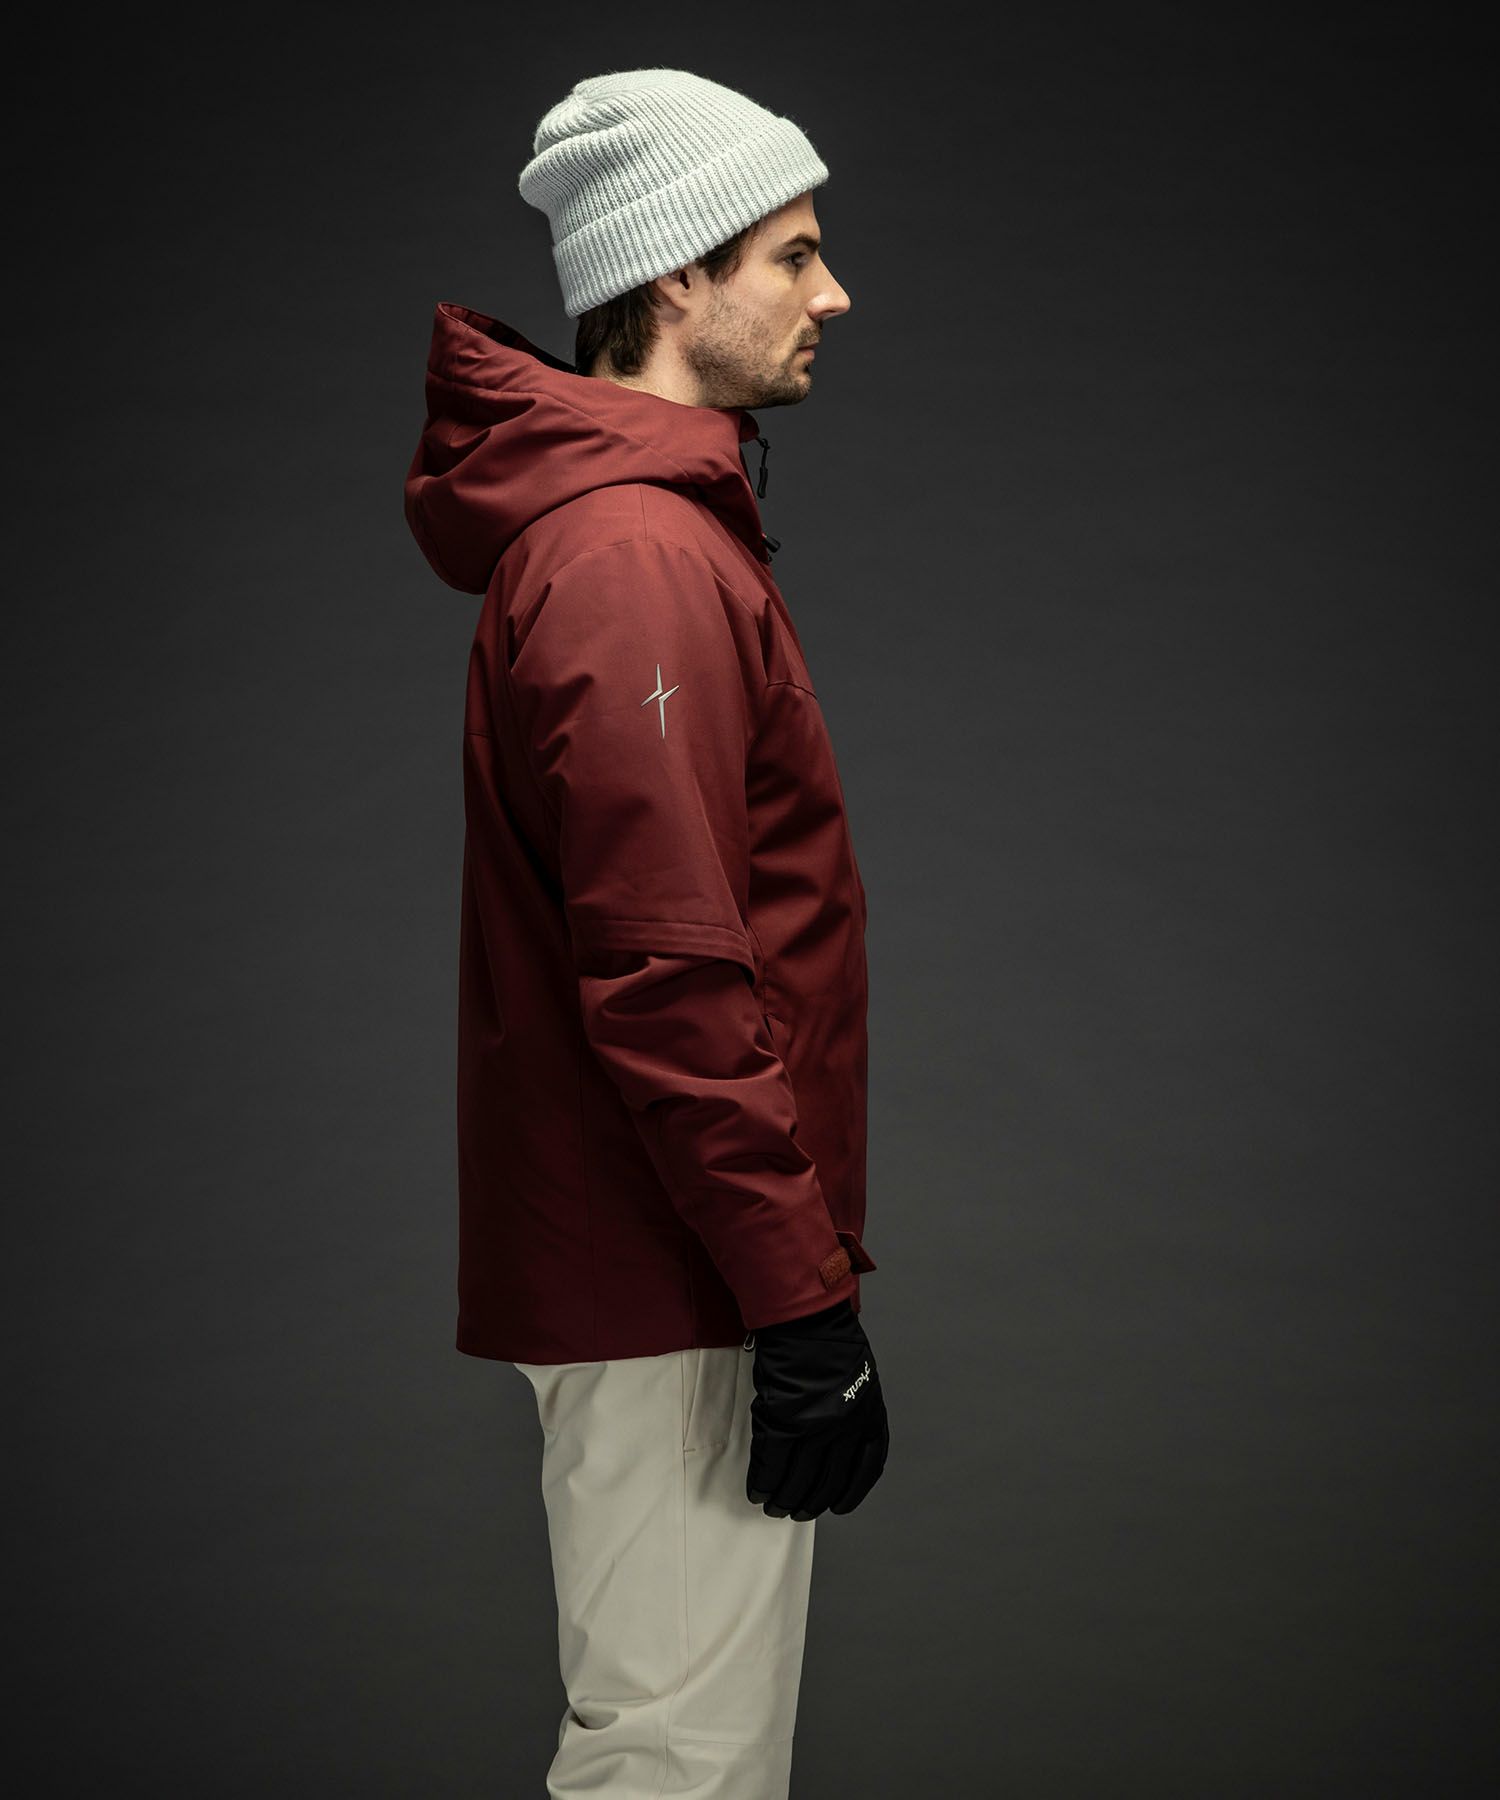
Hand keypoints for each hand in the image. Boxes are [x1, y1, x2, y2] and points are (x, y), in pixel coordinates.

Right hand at [744, 1298, 888, 1518]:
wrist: (805, 1317)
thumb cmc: (829, 1338)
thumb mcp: (858, 1375)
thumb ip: (851, 1409)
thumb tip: (835, 1440)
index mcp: (869, 1416)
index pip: (867, 1468)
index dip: (852, 1492)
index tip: (839, 1506)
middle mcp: (846, 1428)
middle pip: (829, 1480)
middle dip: (811, 1501)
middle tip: (796, 1512)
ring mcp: (815, 1427)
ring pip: (799, 1478)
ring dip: (785, 1498)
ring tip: (774, 1508)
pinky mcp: (783, 1422)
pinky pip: (772, 1463)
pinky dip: (763, 1481)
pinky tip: (758, 1491)